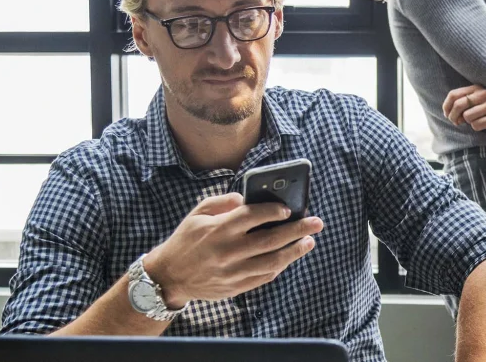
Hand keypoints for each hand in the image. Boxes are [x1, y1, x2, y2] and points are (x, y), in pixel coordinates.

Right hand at [142, 193, 323, 307]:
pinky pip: (264, 277)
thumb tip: (247, 198)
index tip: (288, 209)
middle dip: (297, 230)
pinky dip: (279, 266)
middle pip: (270, 240)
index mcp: (218, 229)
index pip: (252, 216)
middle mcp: (228, 251)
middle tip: (316, 223)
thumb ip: (222, 202)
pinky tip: (289, 257)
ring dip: (295, 251)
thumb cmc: (186, 240)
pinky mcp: (236, 287)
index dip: (273, 211)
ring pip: (272, 261)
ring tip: (309, 241)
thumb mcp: (197, 214)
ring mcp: (233, 272)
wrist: (169, 276)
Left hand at [443, 85, 485, 136]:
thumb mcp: (476, 103)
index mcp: (477, 88)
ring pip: (467, 116)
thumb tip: (447, 113)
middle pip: (459, 105)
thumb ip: (462, 103)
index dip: (446, 106)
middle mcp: (484, 94)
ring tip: (475, 121)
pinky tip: (484, 125)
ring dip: (468, 122)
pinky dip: (477, 127)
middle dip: (453, 116)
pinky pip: (476, 125)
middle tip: (456, 122)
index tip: (446, 115)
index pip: (453, 94)